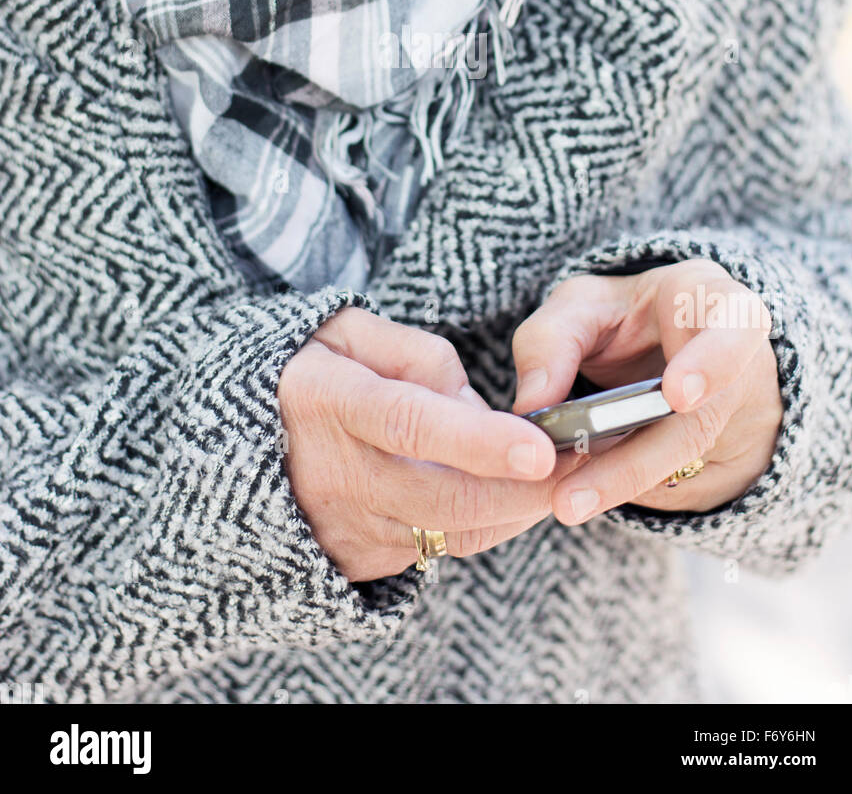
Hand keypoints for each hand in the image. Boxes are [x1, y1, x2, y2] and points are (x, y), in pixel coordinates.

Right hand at [278, 306, 575, 582]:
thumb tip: (473, 408)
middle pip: (442, 494)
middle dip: (521, 488)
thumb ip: (417, 356)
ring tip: (553, 475)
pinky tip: (501, 493)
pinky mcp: (356, 559)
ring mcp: (341, 524)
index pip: (410, 423)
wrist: (236, 439)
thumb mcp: (349, 331)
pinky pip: (436, 549)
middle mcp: (330, 471)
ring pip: (448, 531)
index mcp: (325, 398)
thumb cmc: (310, 370)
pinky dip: (480, 524)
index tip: (540, 448)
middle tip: (577, 462)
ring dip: (513, 510)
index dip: (479, 440)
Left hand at [511, 258, 783, 523]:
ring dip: (620, 484)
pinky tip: (579, 495)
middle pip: (700, 421)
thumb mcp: (580, 306)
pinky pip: (671, 484)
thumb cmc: (619, 316)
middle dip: (635, 460)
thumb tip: (531, 408)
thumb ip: (551, 341)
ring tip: (565, 503)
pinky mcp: (709, 463)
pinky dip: (621, 488)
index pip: (737, 326)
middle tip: (574, 494)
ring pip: (680, 462)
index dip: (713, 362)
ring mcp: (727, 421)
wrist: (649, 348)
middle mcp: (736, 370)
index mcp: (716, 305)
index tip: (677, 395)